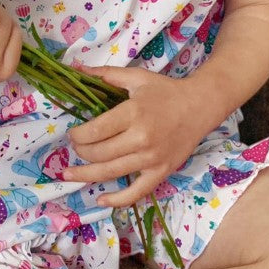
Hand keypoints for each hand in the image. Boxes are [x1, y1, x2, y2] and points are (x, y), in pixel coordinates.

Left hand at [62, 65, 215, 207]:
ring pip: (111, 172)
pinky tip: (101, 200)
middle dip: (80, 152)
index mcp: (133, 113)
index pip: (95, 131)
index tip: (72, 134)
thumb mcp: (136, 77)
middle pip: (100, 153)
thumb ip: (106, 74)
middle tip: (75, 147)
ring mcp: (152, 158)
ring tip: (69, 174)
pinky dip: (117, 200)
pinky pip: (137, 192)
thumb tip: (77, 68)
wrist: (199, 106)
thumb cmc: (165, 91)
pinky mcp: (161, 172)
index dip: (78, 135)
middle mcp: (141, 138)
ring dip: (87, 174)